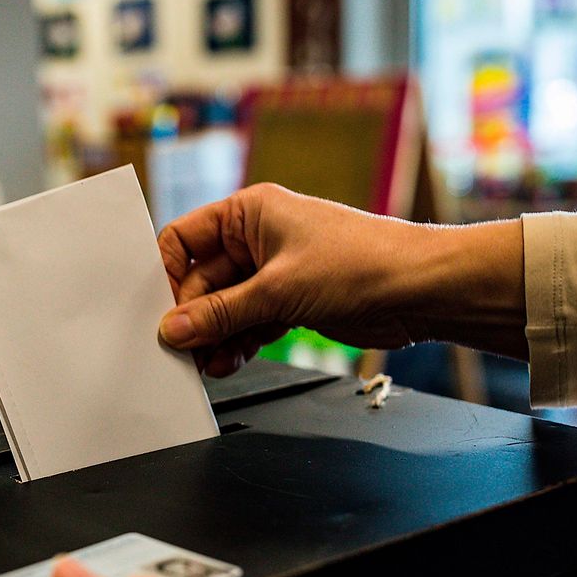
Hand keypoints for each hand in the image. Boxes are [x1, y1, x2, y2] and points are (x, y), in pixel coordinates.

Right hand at [156, 184, 526, 374]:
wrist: (422, 290)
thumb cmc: (361, 263)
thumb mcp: (278, 290)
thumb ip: (221, 314)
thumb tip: (173, 328)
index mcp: (248, 213)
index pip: (184, 239)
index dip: (166, 274)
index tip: (155, 310)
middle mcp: (257, 239)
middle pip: (202, 280)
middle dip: (191, 316)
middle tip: (176, 348)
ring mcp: (274, 272)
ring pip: (225, 307)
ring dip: (213, 336)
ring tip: (202, 363)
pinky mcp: (291, 302)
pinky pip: (249, 324)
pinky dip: (237, 344)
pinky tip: (227, 363)